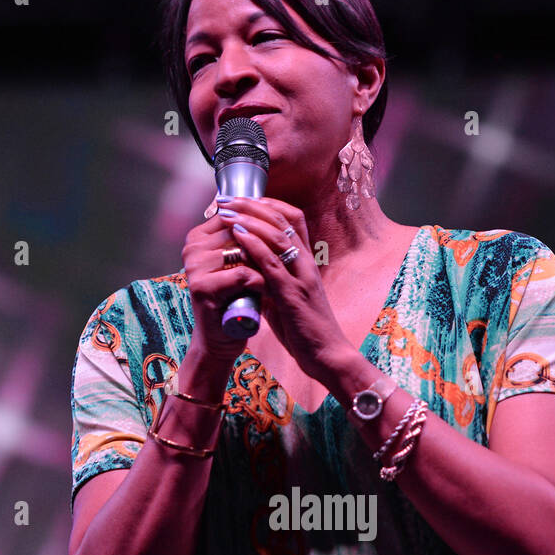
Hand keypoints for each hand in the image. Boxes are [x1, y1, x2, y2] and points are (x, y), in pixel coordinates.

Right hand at [181, 209, 268, 365]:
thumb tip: (268, 207)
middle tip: (278, 265)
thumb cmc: (235, 301)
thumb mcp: (240, 265)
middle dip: (265, 244)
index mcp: (199, 237)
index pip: (236, 214)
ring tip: (272, 281)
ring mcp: (194, 267)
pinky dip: (260, 284)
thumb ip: (246, 238)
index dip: (261, 223)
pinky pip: (243, 274)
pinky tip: (265, 294)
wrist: (222, 341)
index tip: (276, 240)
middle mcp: (192, 247)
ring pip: (244, 250)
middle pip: (241, 230)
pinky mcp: (202, 287)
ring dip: (265, 265)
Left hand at [215, 196, 350, 379]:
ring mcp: (301, 277)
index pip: (293, 219)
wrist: (328, 357)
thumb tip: (250, 274)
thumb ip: (271, 283)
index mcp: (306, 263)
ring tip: (226, 210)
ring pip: (277, 236)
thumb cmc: (306, 332)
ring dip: (248, 219)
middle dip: (253, 205)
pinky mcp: (293, 295)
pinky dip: (253, 245)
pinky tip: (236, 234)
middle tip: (228, 197)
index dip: (268, 204)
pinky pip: (272, 263)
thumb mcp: (286, 300)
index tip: (243, 199)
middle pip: (282, 220)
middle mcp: (306, 264)